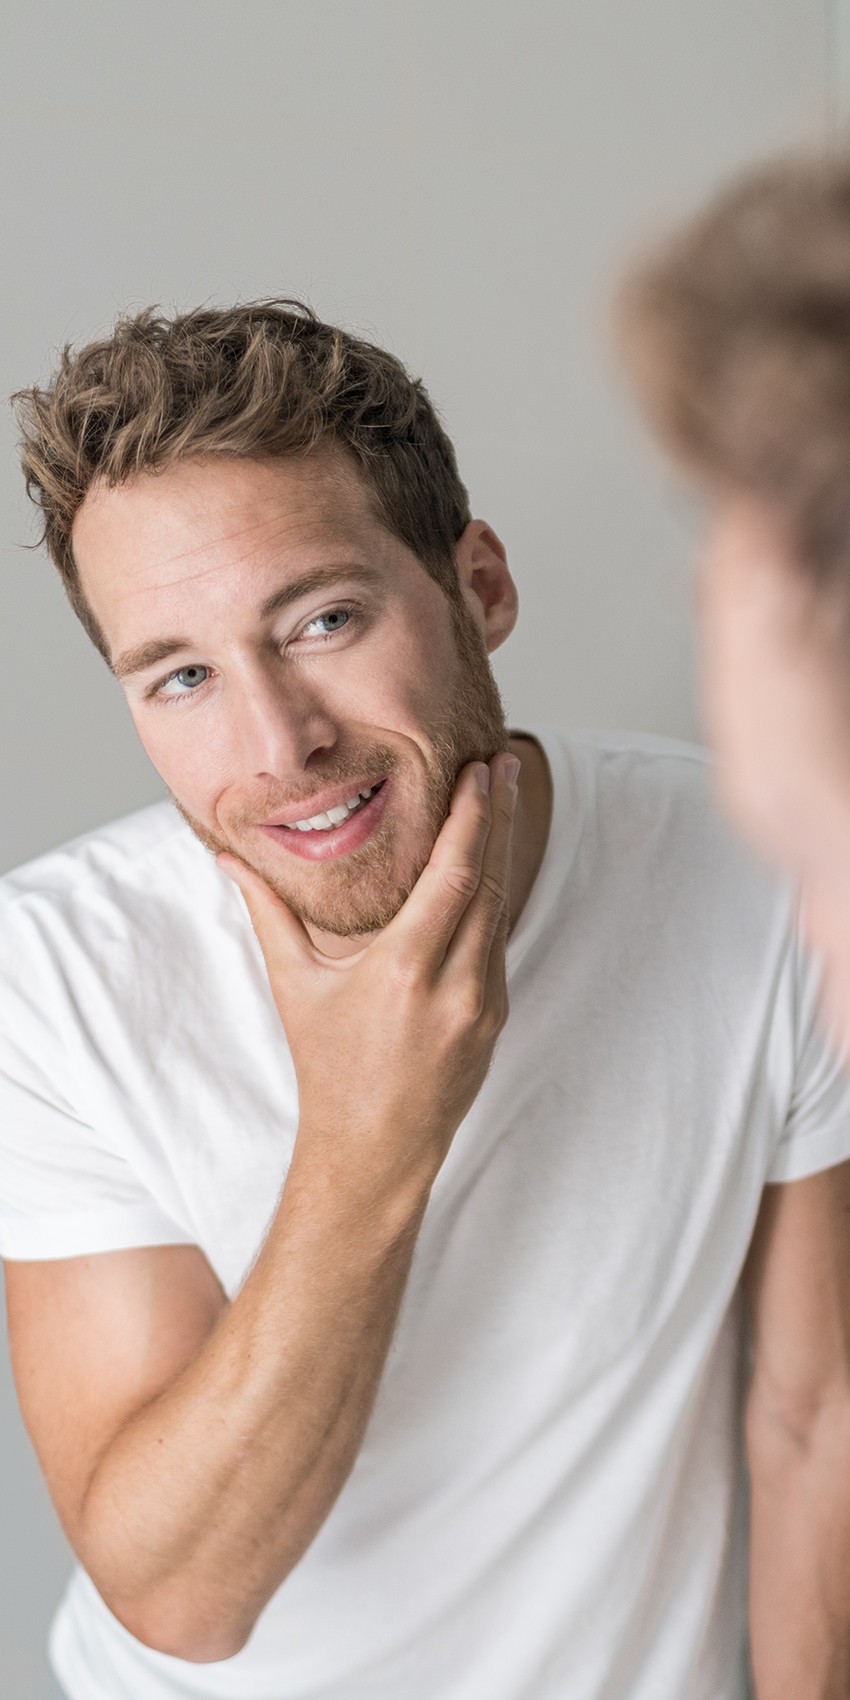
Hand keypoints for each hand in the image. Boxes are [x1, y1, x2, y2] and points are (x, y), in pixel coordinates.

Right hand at [218, 753, 518, 1201]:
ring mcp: (483, 1004)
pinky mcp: (495, 1018)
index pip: (453, 874)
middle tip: (502, 761)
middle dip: (498, 817)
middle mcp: (454, 984)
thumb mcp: (294, 986)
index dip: (471, 817)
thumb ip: (268, 912)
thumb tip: (228, 857)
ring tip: (501, 801)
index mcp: (404, 969)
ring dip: (502, 853)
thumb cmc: (327, 1067)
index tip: (479, 770)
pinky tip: (490, 868)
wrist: (374, 1150)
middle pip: (489, 881)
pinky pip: (498, 944)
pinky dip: (494, 900)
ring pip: (501, 910)